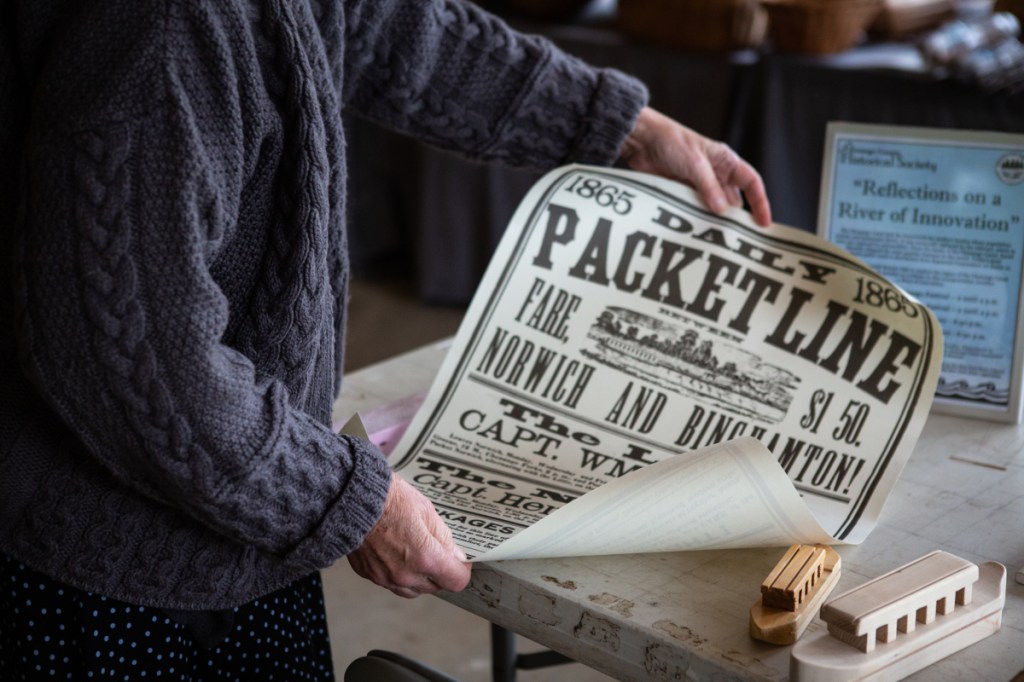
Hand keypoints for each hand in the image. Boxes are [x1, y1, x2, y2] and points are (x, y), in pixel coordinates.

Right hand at [348, 473, 471, 597]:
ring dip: (419, 577)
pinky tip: (396, 553)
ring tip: (416, 553)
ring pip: (413, 590)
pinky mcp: (369, 575)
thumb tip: (455, 554)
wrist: (352, 498)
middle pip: (435, 587)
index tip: (460, 561)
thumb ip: (443, 538)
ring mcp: (385, 578)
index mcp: (425, 558)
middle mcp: (405, 575)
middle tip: (437, 552)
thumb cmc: (388, 499)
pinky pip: (391, 583)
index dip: (461, 570)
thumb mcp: (427, 511)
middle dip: (440, 572)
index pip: (456, 581)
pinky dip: (397, 573)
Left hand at [620, 107, 771, 226]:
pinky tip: (695, 231)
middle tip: (738, 239)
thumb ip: (709, 188)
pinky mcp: (681, 192)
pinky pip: (693, 209)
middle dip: (736, 218)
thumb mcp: (695, 164)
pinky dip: (695, 219)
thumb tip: (723, 211)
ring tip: (716, 238)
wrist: (642, 140)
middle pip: (733, 200)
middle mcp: (716, 173)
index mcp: (726, 161)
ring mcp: (698, 184)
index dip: (760, 202)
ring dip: (714, 221)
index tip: (763, 223)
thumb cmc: (672, 142)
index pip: (752, 183)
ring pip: (713, 208)